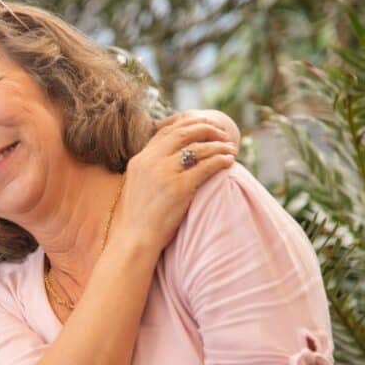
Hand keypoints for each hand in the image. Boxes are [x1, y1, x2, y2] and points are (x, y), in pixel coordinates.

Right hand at [116, 114, 237, 249]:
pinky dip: (220, 161)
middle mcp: (150, 162)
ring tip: (231, 149)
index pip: (166, 131)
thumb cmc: (139, 218)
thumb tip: (172, 157)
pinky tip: (229, 162)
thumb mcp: (137, 185)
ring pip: (197, 148)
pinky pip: (206, 167)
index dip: (188, 125)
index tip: (205, 128)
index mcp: (139, 160)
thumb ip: (151, 168)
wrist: (134, 240)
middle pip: (182, 133)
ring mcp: (164, 174)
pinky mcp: (179, 188)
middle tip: (222, 134)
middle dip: (206, 129)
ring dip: (218, 146)